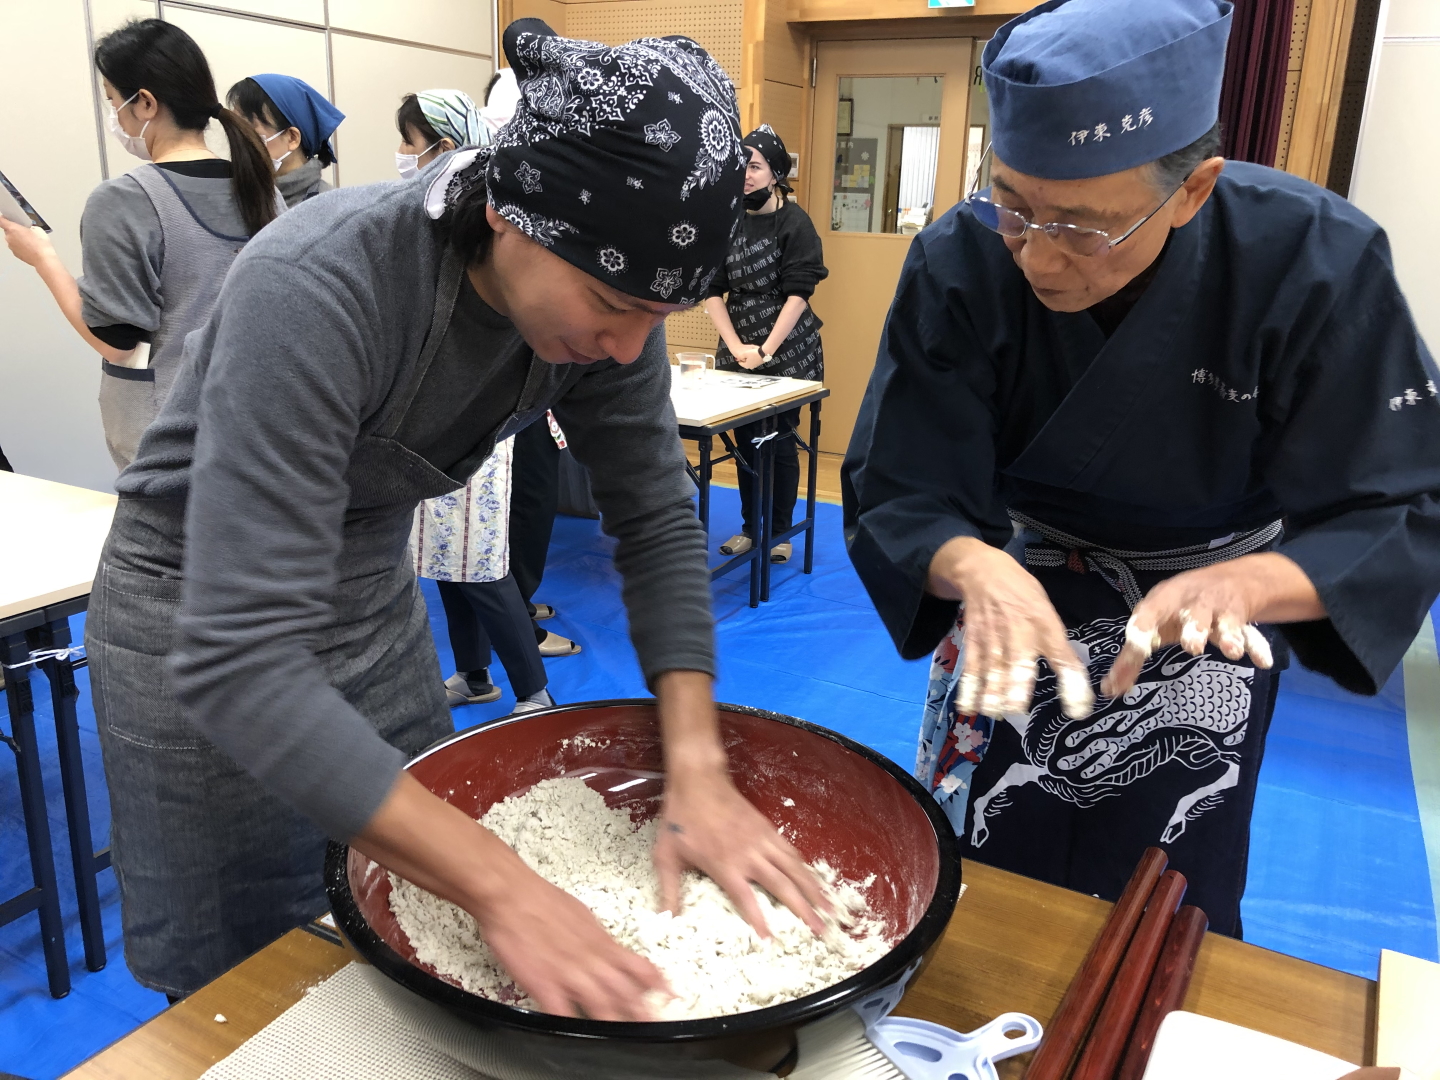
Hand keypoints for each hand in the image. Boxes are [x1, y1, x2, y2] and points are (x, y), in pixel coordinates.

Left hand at [1, 217, 55, 267]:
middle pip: (8, 230)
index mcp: (12, 229)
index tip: (7, 218)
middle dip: (16, 229)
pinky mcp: (15, 253)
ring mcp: (11, 246)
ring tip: (30, 240)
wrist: (44, 259)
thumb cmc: (41, 246)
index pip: (1, 220)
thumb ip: (29, 227)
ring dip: (19, 238)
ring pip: (12, 239)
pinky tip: (30, 246)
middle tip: (26, 230)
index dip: (4, 218)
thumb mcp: (38, 229)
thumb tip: (29, 229)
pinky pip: (16, 246)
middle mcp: (9, 237)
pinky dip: (21, 246)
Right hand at [354, 772, 666, 1020]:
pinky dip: (574, 1027)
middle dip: (642, 1013)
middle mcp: (591, 959)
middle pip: (625, 992)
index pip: (637, 966)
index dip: (656, 983)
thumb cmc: (542, 901)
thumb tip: (610, 953)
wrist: (509, 893)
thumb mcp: (581, 916)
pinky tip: (581, 1038)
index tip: (671, 995)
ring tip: (631, 1039)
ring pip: (602, 1005)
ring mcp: (569, 973)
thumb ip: (598, 940)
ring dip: (617, 1023)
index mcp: (601, 942)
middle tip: (657, 1027)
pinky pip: (562, 1013)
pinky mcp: (544, 983)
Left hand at [650, 670, 829, 937]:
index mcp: (726, 865)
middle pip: (784, 886)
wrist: (698, 780)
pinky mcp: (767, 828)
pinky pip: (792, 852)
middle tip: (822, 930)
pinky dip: (806, 868)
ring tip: (830, 909)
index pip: (748, 900)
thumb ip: (669, 892)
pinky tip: (814, 879)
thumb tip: (665, 921)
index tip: (772, 943)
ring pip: (795, 868)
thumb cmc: (680, 819)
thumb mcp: (666, 857)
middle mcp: (750, 855)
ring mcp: (762, 840)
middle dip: (805, 910)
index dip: (761, 922)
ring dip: (814, 889)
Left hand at [734, 345, 765, 369]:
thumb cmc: (754, 354)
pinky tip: (754, 355)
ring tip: (750, 354)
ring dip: (748, 359)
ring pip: (749, 362)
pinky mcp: (758, 364)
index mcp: (746, 365)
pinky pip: (753, 361)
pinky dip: (752, 359)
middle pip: (745, 363)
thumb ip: (740, 356)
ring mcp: (755, 366)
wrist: (763, 354)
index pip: (740, 363)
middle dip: (744, 359)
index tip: (742, 355)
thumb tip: (739, 358)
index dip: (740, 358)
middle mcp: (750, 367)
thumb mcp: (745, 353)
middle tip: (746, 354)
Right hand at [927, 536, 1093, 719]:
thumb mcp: (1047, 612)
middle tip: (1018, 708)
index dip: (1071, 684)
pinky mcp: (975, 641)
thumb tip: (1071, 680)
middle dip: (1017, 685)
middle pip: (1018, 661)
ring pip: (993, 667)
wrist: (983, 571)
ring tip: (997, 711)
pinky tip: (970, 707)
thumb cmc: (1022, 594)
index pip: (1062, 657)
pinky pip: (972, 667)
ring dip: (993, 692)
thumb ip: (1056, 644)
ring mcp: (994, 636)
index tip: (1078, 710)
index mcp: (1045, 623)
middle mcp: (1020, 631)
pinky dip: (970, 688)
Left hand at [1100, 552, 1321, 697]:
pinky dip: (1257, 647)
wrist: (1226, 580)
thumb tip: (1111, 690)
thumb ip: (1132, 658)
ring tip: (1231, 652)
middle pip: (1193, 614)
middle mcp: (1192, 602)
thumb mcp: (1153, 624)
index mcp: (1164, 600)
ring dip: (1229, 636)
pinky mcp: (1241, 619)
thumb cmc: (1177, 608)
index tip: (1136, 646)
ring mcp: (1219, 610)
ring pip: (1225, 622)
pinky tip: (1262, 662)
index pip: (1150, 612)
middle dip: (1194, 628)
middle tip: (1192, 647)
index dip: (1143, 627)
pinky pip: (1252, 634)